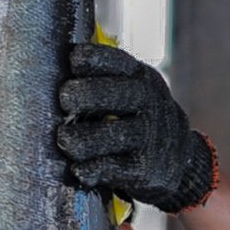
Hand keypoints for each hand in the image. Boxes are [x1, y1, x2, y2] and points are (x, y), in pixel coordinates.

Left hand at [57, 43, 216, 211]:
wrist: (178, 158)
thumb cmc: (137, 117)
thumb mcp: (131, 88)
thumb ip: (101, 78)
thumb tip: (51, 70)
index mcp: (139, 76)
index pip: (110, 60)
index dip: (86, 59)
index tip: (72, 65)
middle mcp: (147, 101)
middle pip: (107, 94)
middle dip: (79, 95)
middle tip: (65, 103)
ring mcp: (148, 135)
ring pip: (106, 135)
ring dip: (77, 139)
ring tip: (66, 140)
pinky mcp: (144, 168)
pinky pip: (109, 168)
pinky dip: (89, 169)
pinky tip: (79, 169)